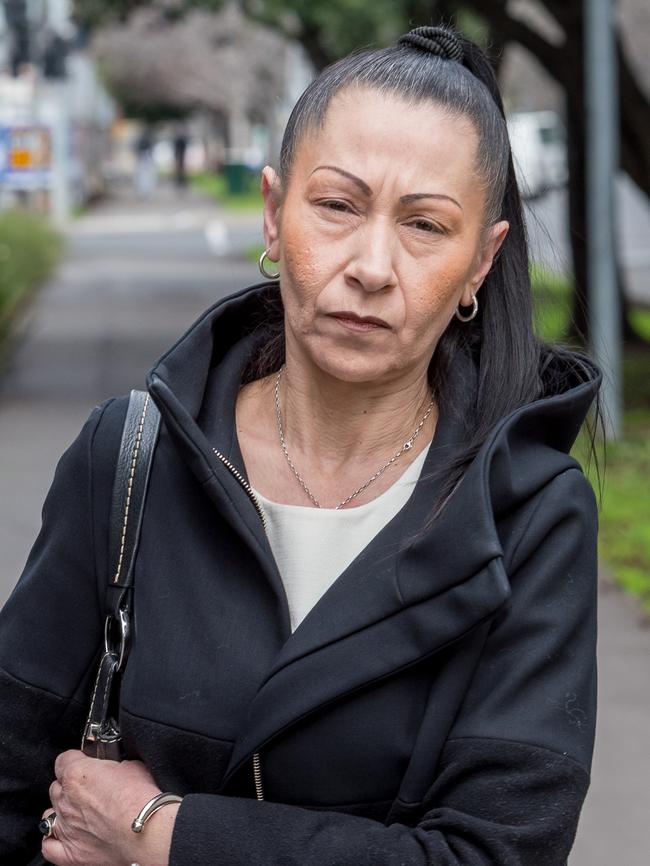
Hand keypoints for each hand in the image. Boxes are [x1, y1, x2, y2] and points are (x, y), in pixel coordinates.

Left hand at [41, 749, 176, 865]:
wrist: (147, 832)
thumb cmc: (141, 799)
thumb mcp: (131, 765)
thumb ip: (113, 765)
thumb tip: (115, 769)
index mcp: (76, 775)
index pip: (64, 760)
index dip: (76, 760)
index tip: (86, 762)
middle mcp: (66, 801)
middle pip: (57, 787)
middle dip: (71, 786)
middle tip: (91, 789)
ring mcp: (66, 828)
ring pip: (50, 814)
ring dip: (62, 811)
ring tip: (80, 813)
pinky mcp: (70, 853)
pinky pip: (49, 847)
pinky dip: (53, 840)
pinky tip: (64, 836)